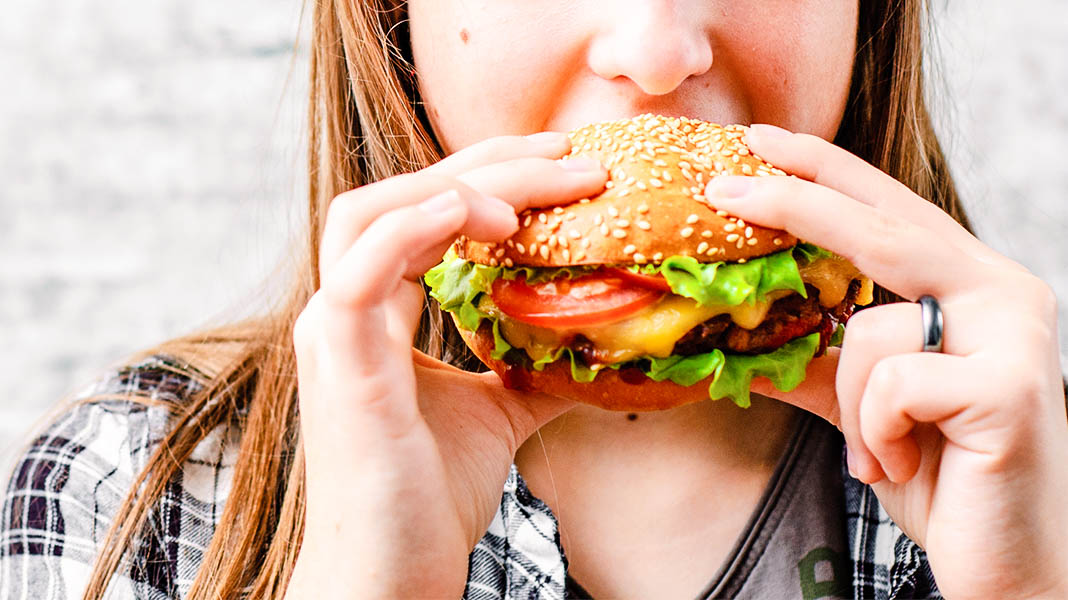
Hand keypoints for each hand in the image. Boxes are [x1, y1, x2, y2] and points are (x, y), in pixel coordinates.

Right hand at [286, 132, 606, 598]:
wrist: (393, 577)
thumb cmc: (429, 497)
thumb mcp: (499, 411)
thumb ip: (533, 363)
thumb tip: (602, 337)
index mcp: (373, 313)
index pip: (418, 211)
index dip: (486, 175)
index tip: (560, 163)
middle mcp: (344, 311)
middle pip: (397, 193)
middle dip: (484, 163)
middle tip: (565, 154)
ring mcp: (335, 334)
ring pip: (373, 213)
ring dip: (459, 188)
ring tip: (536, 193)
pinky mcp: (344, 366)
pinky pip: (363, 271)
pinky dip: (417, 230)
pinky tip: (481, 221)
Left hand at [706, 124, 1067, 598]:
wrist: (1006, 565)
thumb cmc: (938, 476)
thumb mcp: (864, 407)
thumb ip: (816, 362)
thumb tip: (735, 334)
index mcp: (973, 285)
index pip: (889, 209)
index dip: (824, 170)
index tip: (760, 140)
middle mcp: (1004, 293)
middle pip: (882, 228)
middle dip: (793, 204)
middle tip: (723, 186)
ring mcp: (1015, 335)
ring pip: (871, 331)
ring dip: (851, 408)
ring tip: (878, 456)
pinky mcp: (1009, 386)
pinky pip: (891, 385)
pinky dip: (875, 434)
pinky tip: (904, 467)